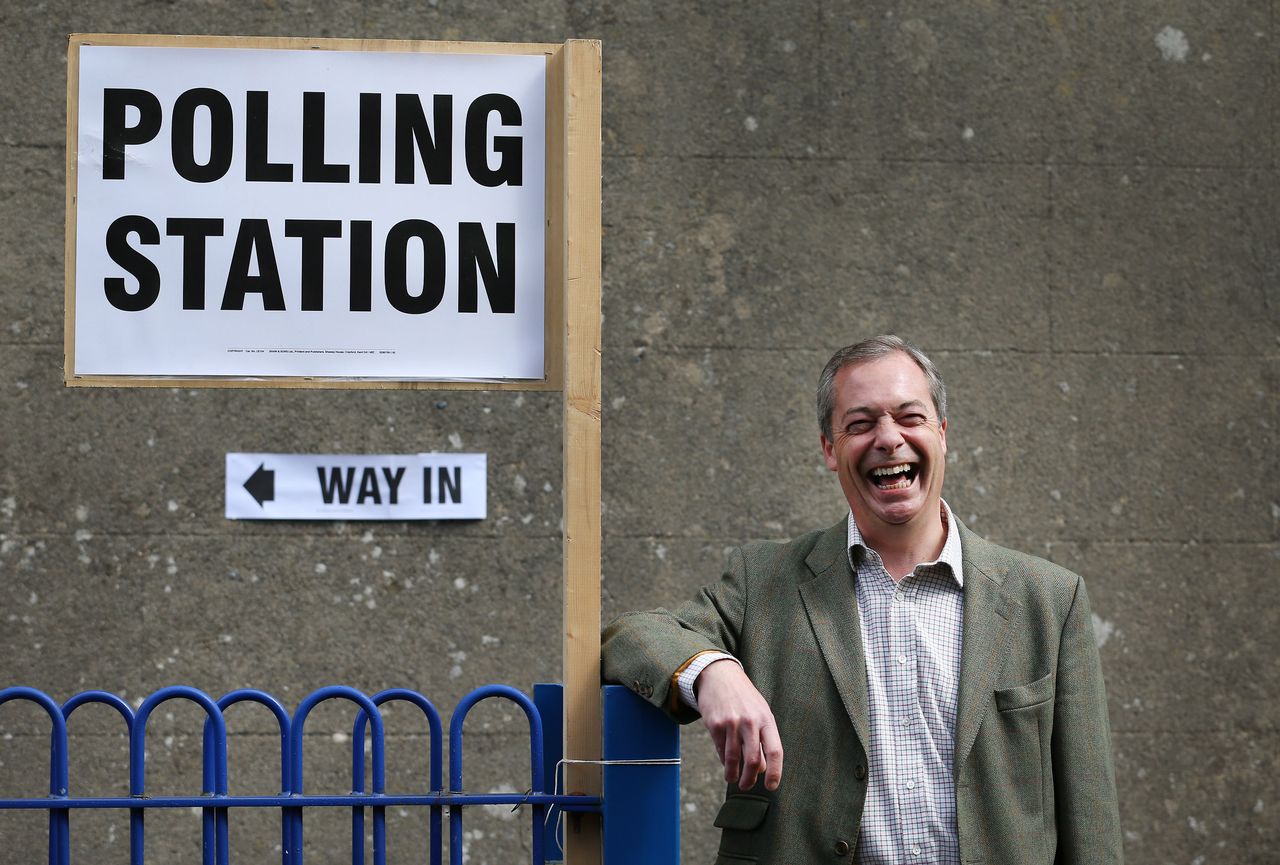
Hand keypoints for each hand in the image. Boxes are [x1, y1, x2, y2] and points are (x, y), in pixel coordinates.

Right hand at [695, 659, 782, 790]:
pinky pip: (721, 750)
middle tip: (747, 787)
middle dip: (749, 779)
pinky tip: (725, 763)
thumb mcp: (760, 712)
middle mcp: (750, 721)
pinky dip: (724, 760)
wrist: (719, 675)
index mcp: (766, 719)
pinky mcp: (715, 724)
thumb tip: (762, 768)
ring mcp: (731, 723)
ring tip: (733, 779)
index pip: (775, 751)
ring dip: (733, 774)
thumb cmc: (743, 697)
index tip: (771, 786)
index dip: (775, 772)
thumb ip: (763, 739)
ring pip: (733, 759)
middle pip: (752, 760)